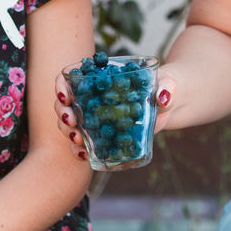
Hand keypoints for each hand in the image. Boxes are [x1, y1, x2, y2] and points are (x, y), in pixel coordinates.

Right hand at [54, 65, 176, 161]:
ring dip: (68, 131)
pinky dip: (79, 149)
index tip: (65, 96)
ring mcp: (94, 115)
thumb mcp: (168, 83)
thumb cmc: (165, 86)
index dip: (61, 85)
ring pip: (69, 122)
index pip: (71, 75)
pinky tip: (83, 154)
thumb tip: (163, 97)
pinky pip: (83, 142)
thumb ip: (167, 87)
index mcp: (101, 75)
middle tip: (71, 120)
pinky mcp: (102, 133)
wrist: (169, 104)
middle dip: (62, 112)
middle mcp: (92, 95)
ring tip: (77, 139)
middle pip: (65, 101)